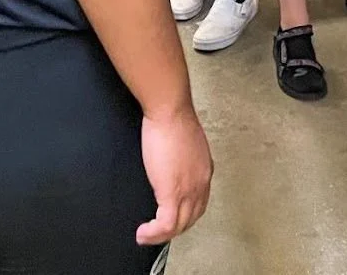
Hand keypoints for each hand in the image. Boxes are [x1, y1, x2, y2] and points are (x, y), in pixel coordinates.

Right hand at [136, 109, 212, 245]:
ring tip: (146, 237)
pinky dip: (153, 234)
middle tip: (156, 232)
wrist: (170, 110)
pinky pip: (165, 225)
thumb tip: (170, 161)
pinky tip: (142, 233)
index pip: (198, 202)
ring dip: (161, 236)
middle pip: (190, 218)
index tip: (170, 216)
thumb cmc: (173, 117)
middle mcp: (201, 184)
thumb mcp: (185, 142)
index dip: (184, 213)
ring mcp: (188, 191)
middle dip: (174, 228)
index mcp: (204, 170)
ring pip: (178, 226)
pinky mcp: (172, 193)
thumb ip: (182, 156)